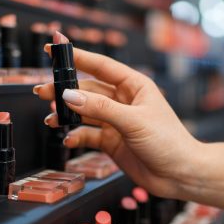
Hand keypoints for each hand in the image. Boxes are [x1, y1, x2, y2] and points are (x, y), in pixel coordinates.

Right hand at [34, 32, 200, 198]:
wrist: (181, 176)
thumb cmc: (168, 142)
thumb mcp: (133, 121)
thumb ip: (100, 108)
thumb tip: (69, 96)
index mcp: (134, 86)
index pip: (100, 66)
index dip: (76, 56)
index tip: (54, 48)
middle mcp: (123, 101)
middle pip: (87, 90)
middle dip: (64, 91)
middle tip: (42, 92)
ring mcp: (116, 122)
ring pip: (84, 113)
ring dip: (66, 115)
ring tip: (51, 120)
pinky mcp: (112, 142)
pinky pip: (88, 135)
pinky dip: (76, 137)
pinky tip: (69, 141)